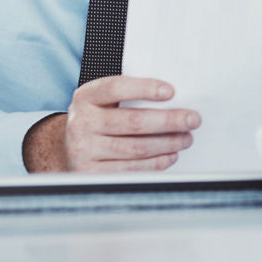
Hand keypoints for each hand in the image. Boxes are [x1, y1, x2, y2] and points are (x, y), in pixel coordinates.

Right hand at [23, 76, 198, 172]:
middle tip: (193, 119)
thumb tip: (174, 98)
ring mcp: (84, 149)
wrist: (68, 148)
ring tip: (186, 138)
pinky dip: (156, 162)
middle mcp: (81, 122)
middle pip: (133, 121)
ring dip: (169, 143)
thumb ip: (130, 96)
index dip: (145, 88)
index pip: (116, 88)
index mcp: (86, 97)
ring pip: (137, 147)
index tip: (171, 91)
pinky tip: (170, 155)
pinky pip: (132, 168)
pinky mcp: (91, 173)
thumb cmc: (99, 118)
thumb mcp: (104, 101)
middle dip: (170, 121)